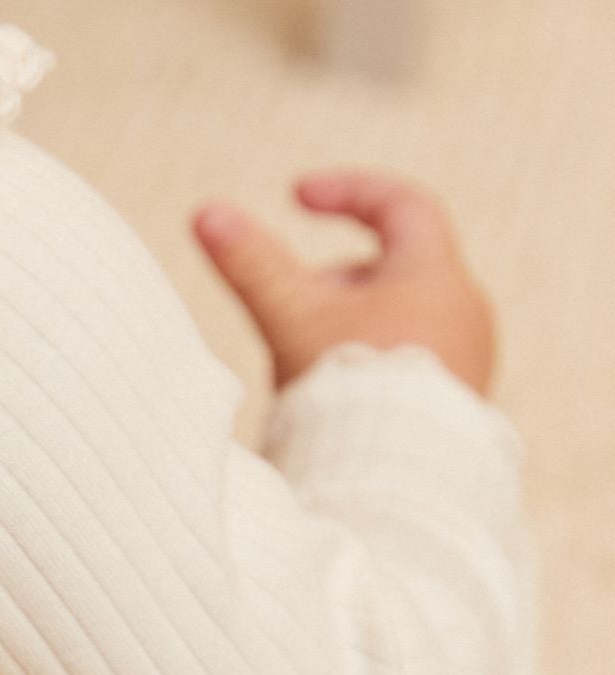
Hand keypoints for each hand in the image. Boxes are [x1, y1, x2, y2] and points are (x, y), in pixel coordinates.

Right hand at [193, 171, 496, 394]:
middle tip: (290, 303)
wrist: (400, 483)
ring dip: (347, 325)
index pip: (401, 205)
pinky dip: (368, 363)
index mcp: (435, 277)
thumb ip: (252, 264)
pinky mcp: (458, 406)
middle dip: (335, 278)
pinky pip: (410, 364)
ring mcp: (468, 362)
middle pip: (395, 268)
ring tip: (304, 358)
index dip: (347, 191)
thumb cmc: (353, 392)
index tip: (296, 198)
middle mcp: (465, 314)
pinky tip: (331, 400)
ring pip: (398, 319)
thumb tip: (206, 212)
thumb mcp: (293, 317)